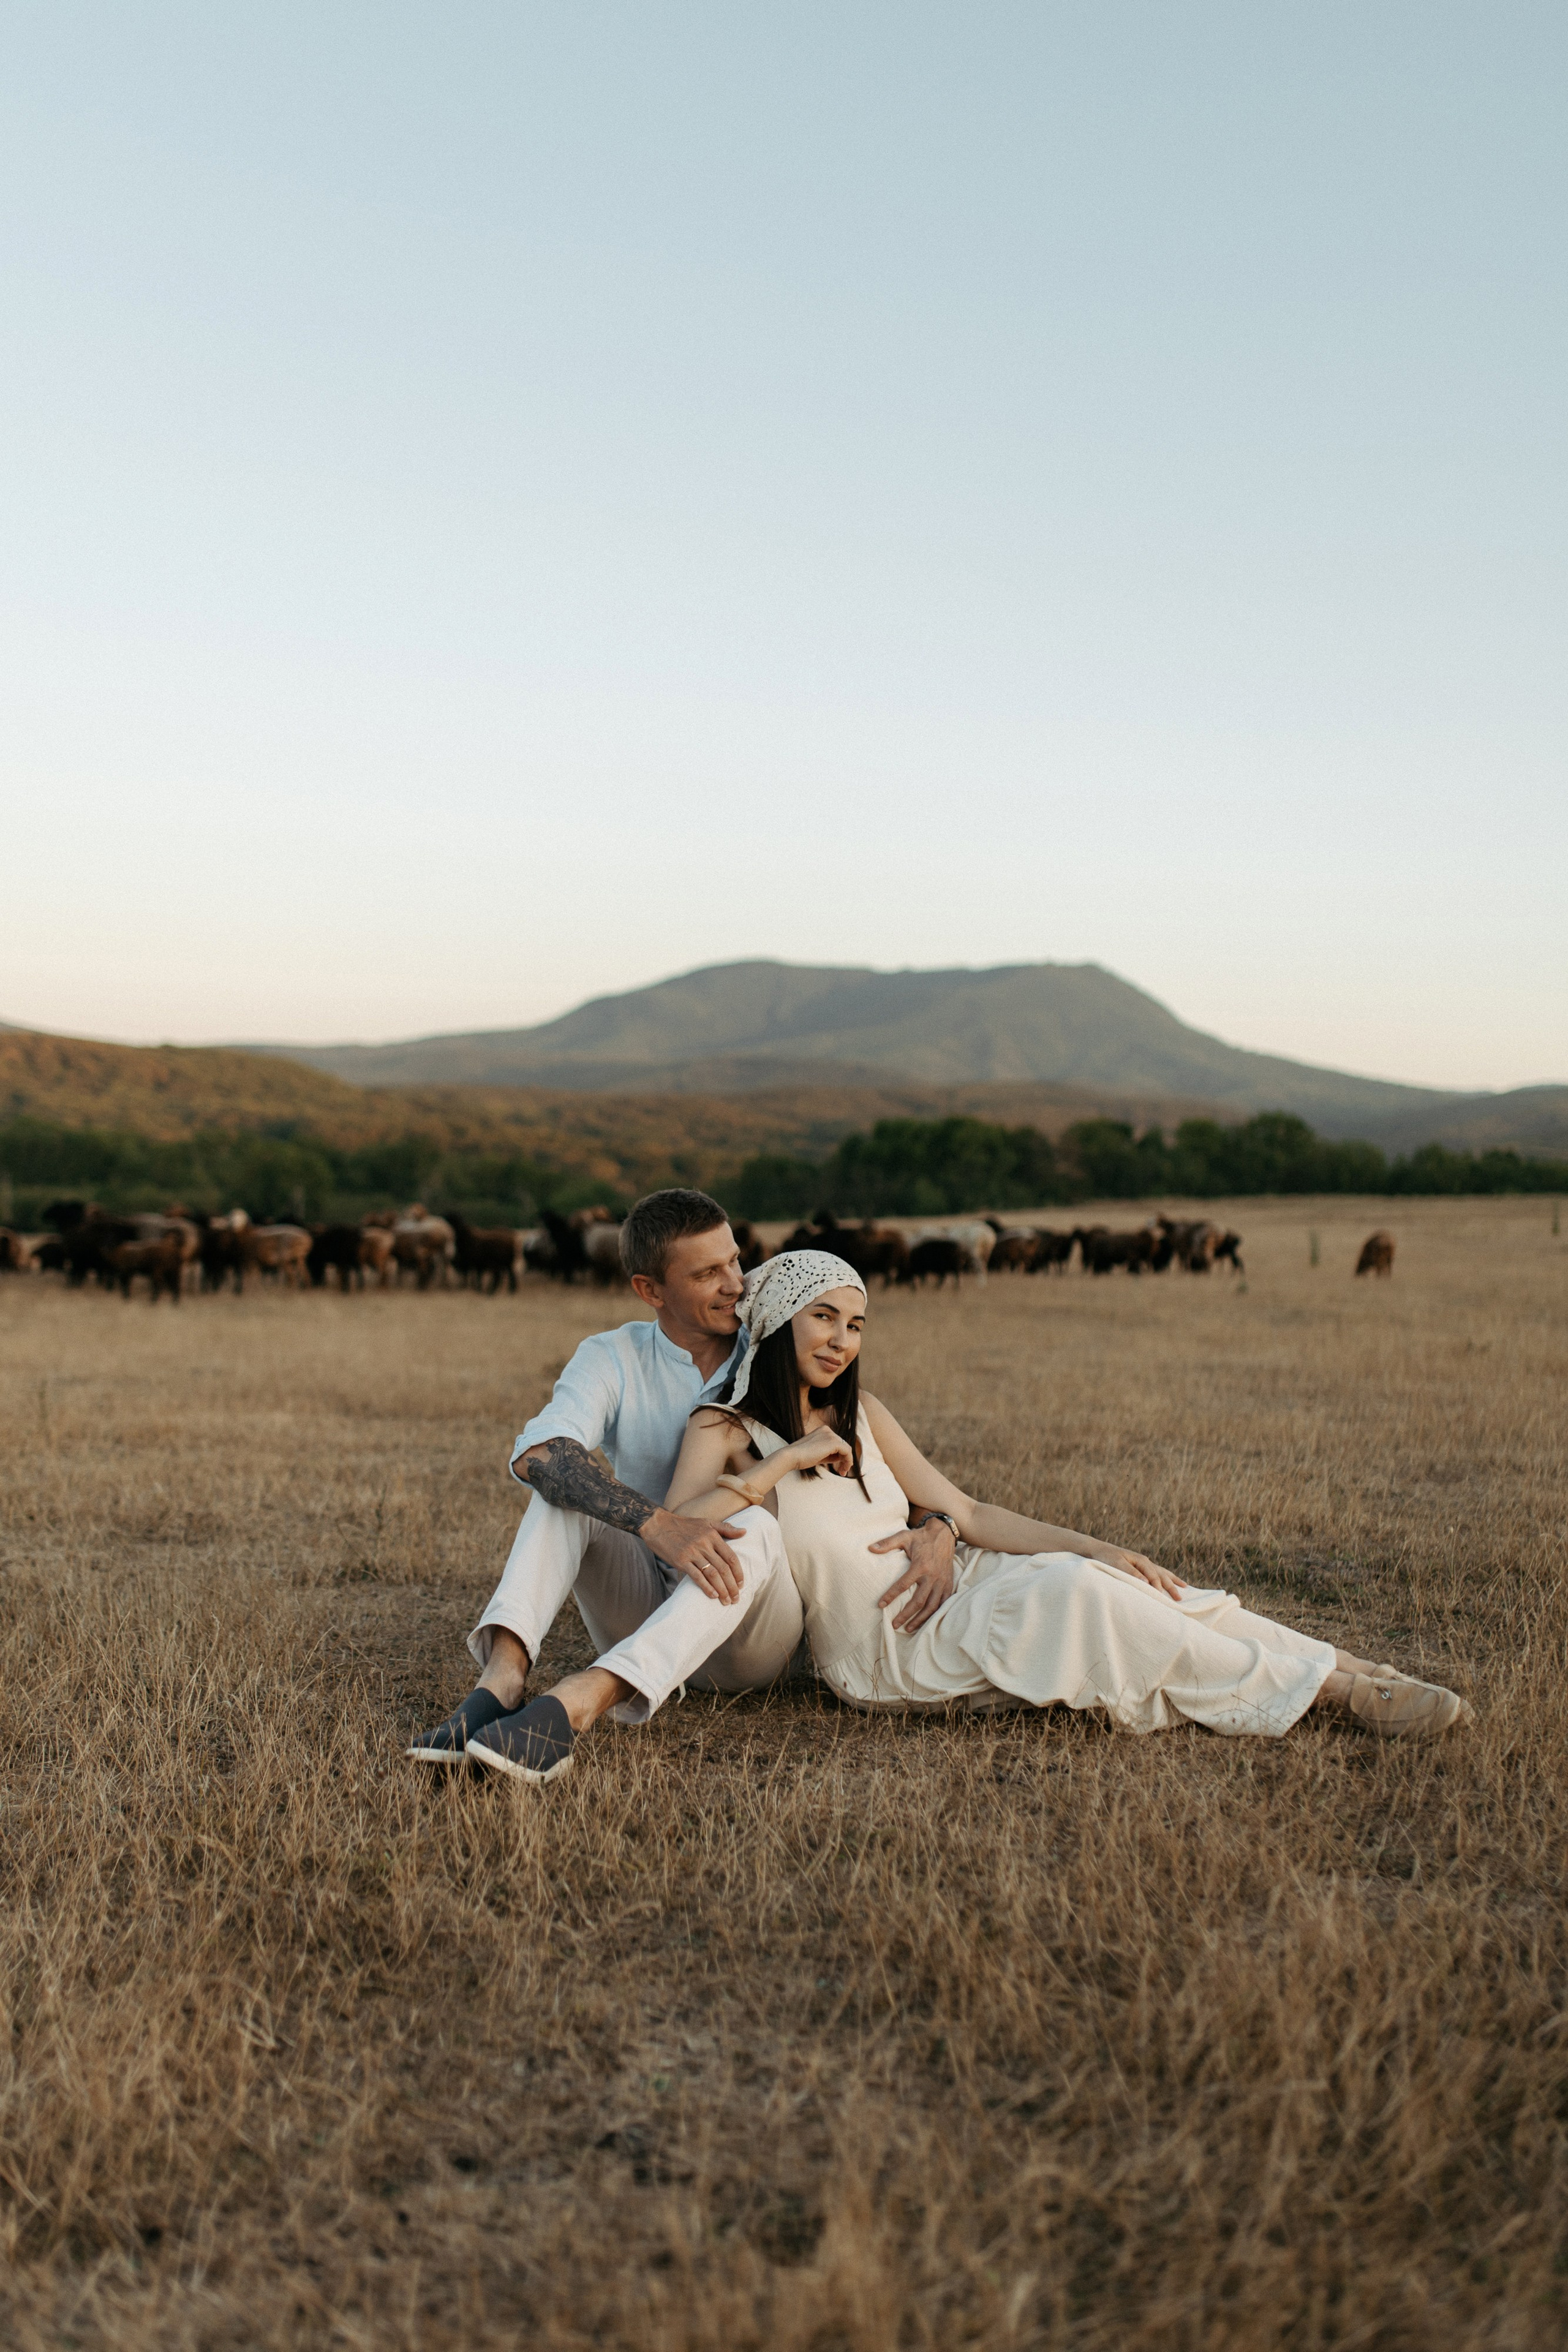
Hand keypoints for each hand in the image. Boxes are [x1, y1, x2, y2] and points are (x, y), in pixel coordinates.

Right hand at [644, 1509, 746, 1603]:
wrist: (658, 1525)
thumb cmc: (684, 1525)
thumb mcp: (707, 1522)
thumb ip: (726, 1528)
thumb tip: (745, 1532)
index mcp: (712, 1535)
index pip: (731, 1557)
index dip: (738, 1572)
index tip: (741, 1584)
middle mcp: (704, 1544)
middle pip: (723, 1568)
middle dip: (732, 1586)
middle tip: (736, 1598)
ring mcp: (692, 1553)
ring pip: (712, 1574)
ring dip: (721, 1590)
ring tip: (726, 1601)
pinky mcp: (681, 1561)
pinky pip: (696, 1576)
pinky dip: (706, 1587)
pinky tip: (713, 1596)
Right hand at [787, 1425, 855, 1476]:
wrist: (792, 1456)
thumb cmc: (801, 1457)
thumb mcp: (818, 1454)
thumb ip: (829, 1454)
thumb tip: (841, 1458)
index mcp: (822, 1430)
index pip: (837, 1443)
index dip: (840, 1456)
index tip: (839, 1467)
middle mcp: (827, 1430)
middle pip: (843, 1445)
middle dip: (845, 1459)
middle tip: (842, 1472)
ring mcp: (830, 1435)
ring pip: (846, 1448)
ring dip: (847, 1461)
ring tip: (843, 1472)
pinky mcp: (833, 1442)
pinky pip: (847, 1451)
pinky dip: (848, 1460)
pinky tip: (843, 1469)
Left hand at [869, 1516, 956, 1632]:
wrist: (944, 1534)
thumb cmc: (921, 1536)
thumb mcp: (904, 1536)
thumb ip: (887, 1543)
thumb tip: (870, 1548)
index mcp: (920, 1565)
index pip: (903, 1585)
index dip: (891, 1596)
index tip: (881, 1605)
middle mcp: (932, 1576)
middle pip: (918, 1601)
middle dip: (906, 1615)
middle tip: (895, 1624)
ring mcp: (942, 1581)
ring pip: (932, 1606)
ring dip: (920, 1619)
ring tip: (909, 1628)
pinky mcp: (948, 1584)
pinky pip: (943, 1603)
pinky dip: (935, 1613)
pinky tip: (926, 1620)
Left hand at [1094, 1544, 1185, 1600]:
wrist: (1098, 1550)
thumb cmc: (1106, 1558)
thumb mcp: (1117, 1564)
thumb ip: (1131, 1573)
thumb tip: (1146, 1582)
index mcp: (1141, 1560)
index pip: (1153, 1576)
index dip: (1157, 1587)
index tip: (1161, 1597)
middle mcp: (1145, 1561)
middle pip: (1161, 1575)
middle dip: (1171, 1586)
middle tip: (1179, 1599)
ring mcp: (1144, 1563)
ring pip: (1162, 1572)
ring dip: (1172, 1581)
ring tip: (1184, 1587)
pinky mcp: (1140, 1567)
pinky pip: (1157, 1572)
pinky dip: (1165, 1577)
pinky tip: (1170, 1579)